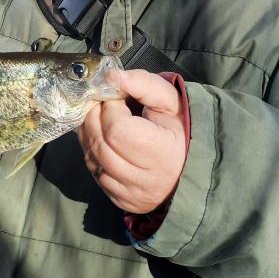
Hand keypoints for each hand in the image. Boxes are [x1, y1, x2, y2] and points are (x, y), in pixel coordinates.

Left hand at [78, 69, 186, 213]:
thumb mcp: (170, 100)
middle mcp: (147, 180)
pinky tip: (101, 139)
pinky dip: (92, 152)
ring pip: (93, 160)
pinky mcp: (122, 201)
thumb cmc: (178, 127)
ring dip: (88, 134)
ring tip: (99, 118)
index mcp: (163, 153)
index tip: (115, 97)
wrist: (190, 165)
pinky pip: (95, 173)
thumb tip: (111, 76)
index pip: (117, 129)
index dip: (109, 107)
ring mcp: (133, 194)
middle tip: (100, 103)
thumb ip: (143, 84)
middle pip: (101, 144)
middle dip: (93, 117)